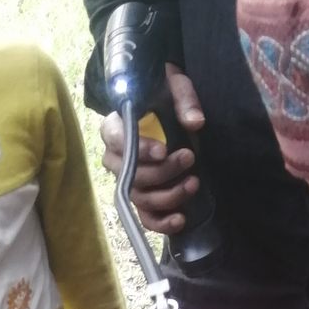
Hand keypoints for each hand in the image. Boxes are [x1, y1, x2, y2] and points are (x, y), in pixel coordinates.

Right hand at [100, 65, 204, 236]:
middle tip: (189, 158)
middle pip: (132, 175)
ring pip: (140, 198)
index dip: (140, 150)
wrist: (164, 106)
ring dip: (169, 195)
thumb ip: (184, 100)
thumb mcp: (174, 86)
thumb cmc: (164, 94)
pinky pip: (145, 217)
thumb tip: (194, 122)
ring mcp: (127, 181)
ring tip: (194, 183)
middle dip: (163, 172)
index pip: (118, 142)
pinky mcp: (141, 197)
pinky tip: (180, 219)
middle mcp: (114, 158)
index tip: (164, 150)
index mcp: (114, 127)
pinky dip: (161, 222)